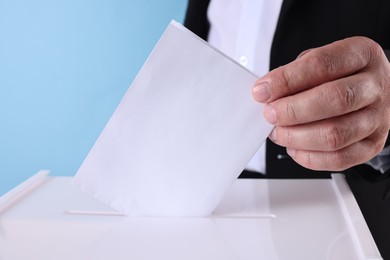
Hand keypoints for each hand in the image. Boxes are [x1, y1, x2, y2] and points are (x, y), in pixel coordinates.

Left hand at [253, 36, 389, 170]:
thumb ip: (295, 73)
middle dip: (292, 110)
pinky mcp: (373, 144)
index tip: (262, 91)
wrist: (373, 90)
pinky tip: (294, 147)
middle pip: (334, 100)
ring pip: (335, 134)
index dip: (287, 79)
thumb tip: (267, 92)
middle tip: (270, 114)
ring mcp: (378, 117)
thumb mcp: (319, 60)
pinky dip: (309, 157)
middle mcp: (375, 86)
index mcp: (361, 55)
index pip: (322, 64)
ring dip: (297, 137)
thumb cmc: (341, 75)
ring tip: (278, 132)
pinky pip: (339, 159)